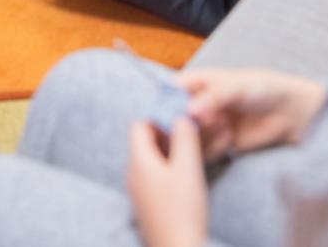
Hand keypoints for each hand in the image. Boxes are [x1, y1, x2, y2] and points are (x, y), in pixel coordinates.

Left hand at [127, 120, 208, 246]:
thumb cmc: (182, 211)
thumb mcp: (188, 169)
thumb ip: (184, 138)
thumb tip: (181, 116)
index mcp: (139, 162)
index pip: (139, 126)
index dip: (159, 119)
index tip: (181, 121)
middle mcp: (134, 175)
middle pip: (145, 143)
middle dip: (168, 135)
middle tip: (191, 136)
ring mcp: (140, 192)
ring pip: (152, 161)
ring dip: (171, 153)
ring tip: (193, 156)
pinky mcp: (149, 205)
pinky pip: (156, 178)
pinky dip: (170, 171)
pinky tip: (188, 179)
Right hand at [178, 67, 327, 161]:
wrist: (290, 113)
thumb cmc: (264, 88)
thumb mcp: (238, 86)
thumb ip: (213, 97)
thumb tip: (189, 111)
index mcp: (199, 82)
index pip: (171, 89)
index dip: (165, 101)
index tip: (170, 112)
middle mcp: (198, 104)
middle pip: (174, 117)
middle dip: (183, 124)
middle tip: (197, 126)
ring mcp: (207, 125)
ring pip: (187, 137)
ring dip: (200, 137)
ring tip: (224, 127)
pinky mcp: (218, 144)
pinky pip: (203, 152)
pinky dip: (213, 149)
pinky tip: (231, 139)